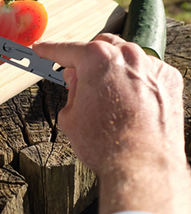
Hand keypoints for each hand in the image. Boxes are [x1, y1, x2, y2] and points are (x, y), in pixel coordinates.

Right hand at [33, 34, 190, 213]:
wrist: (142, 167)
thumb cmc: (106, 144)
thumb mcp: (70, 116)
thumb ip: (71, 90)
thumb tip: (76, 80)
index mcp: (97, 59)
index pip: (66, 50)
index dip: (50, 51)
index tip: (43, 50)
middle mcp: (127, 55)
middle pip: (100, 46)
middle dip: (87, 58)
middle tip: (78, 78)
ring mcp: (151, 66)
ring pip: (126, 56)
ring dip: (113, 68)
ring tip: (108, 95)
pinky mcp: (169, 81)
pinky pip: (146, 71)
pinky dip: (136, 80)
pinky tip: (130, 101)